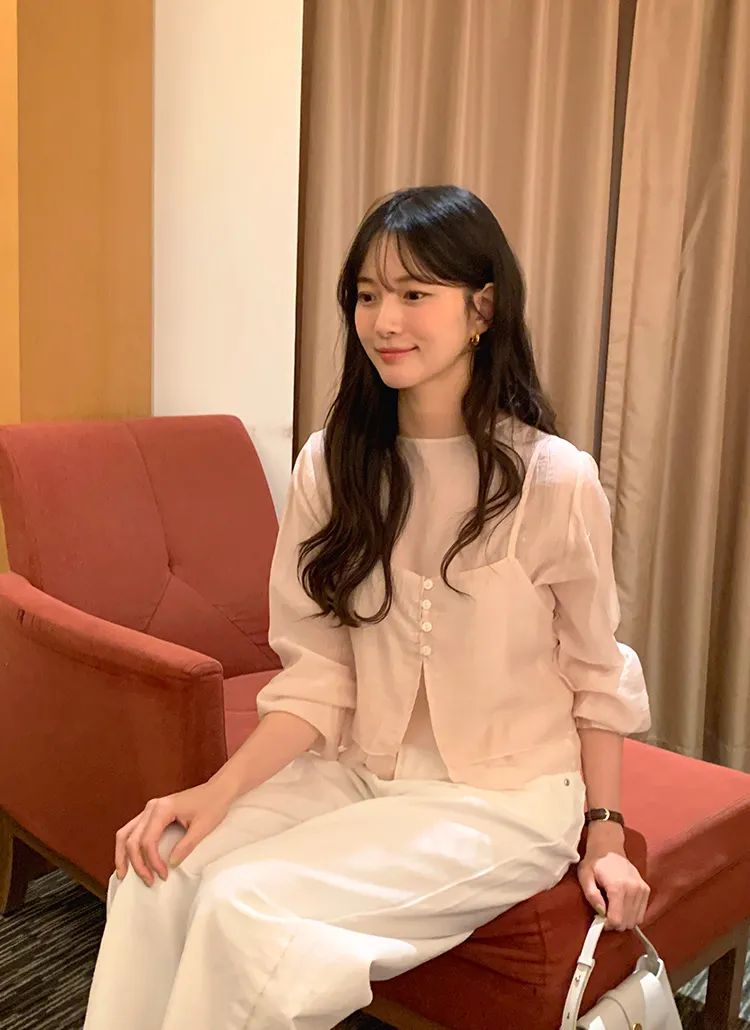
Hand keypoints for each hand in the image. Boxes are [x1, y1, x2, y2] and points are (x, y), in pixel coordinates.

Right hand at [114, 781, 233, 885]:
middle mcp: (151, 807)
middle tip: (147, 880)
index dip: (153, 861)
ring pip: (126, 833)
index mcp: (162, 809)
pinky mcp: (153, 812)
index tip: (163, 875)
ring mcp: (150, 809)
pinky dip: (129, 845)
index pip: (148, 840)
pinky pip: (133, 830)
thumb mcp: (202, 828)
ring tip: (123, 873)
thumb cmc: (213, 805)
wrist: (219, 789)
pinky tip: (130, 859)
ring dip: (123, 854)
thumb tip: (171, 864)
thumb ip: (186, 846)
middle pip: (132, 838)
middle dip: (136, 862)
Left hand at [577, 824, 649, 930]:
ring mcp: (642, 889)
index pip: (617, 920)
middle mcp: (634, 889)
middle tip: (605, 913)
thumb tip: (601, 913)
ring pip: (636, 920)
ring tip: (613, 909)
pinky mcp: (646, 889)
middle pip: (627, 923)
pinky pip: (641, 913)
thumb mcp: (585, 877)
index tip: (600, 919)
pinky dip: (632, 915)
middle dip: (615, 923)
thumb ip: (592, 896)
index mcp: (618, 886)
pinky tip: (622, 906)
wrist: (609, 847)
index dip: (607, 924)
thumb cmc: (595, 862)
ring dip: (624, 920)